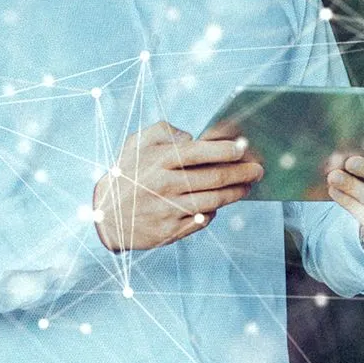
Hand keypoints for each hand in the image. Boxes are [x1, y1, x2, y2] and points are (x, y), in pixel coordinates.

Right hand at [94, 121, 263, 251]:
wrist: (105, 215)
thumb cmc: (127, 173)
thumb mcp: (137, 143)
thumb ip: (166, 131)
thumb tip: (194, 136)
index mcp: (159, 160)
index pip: (200, 152)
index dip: (226, 150)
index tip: (244, 148)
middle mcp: (165, 185)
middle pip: (214, 178)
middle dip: (241, 172)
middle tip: (258, 170)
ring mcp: (168, 210)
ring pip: (214, 201)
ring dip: (235, 193)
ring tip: (247, 186)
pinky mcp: (170, 231)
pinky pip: (202, 220)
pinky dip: (214, 211)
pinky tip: (220, 203)